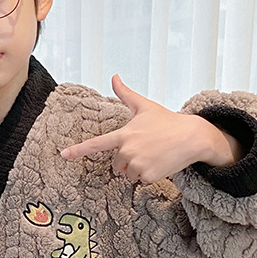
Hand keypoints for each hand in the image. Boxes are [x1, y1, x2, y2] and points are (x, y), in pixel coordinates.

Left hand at [61, 75, 239, 182]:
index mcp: (124, 134)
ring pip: (128, 174)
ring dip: (139, 168)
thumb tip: (114, 77)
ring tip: (154, 155)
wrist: (193, 137)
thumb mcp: (145, 106)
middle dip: (128, 160)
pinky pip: (141, 180)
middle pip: (116, 164)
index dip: (78, 150)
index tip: (64, 154)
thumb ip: (125, 94)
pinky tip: (160, 163)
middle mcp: (127, 150)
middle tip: (147, 148)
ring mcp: (137, 163)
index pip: (96, 144)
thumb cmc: (168, 121)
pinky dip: (150, 174)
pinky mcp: (147, 175)